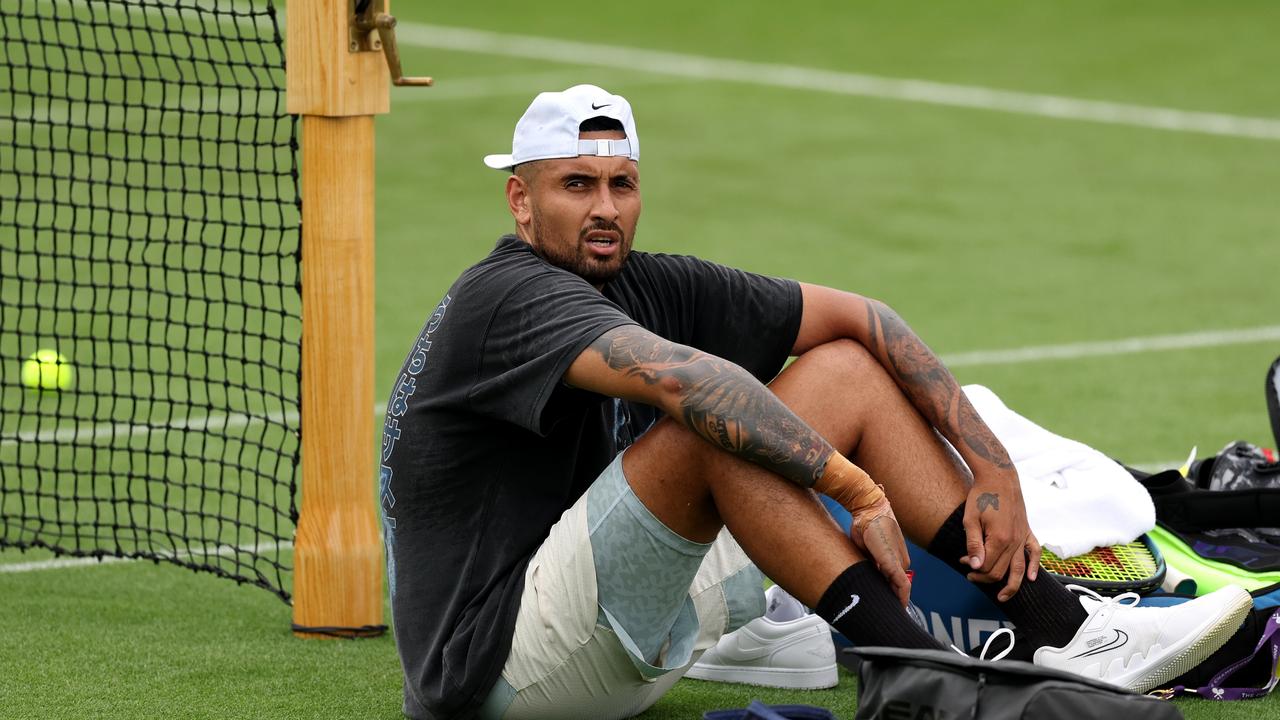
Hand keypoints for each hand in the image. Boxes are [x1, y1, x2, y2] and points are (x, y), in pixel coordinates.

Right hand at [849, 495, 911, 606]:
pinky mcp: (893, 562)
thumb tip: (867, 570)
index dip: (891, 591)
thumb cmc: (865, 522)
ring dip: (898, 599)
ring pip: (901, 586)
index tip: (887, 601)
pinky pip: (902, 584)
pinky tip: (900, 607)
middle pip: (898, 584)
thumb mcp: (864, 547)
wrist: (869, 509)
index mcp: (893, 556)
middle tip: (891, 612)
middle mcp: (899, 560)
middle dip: (894, 598)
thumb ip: (869, 560)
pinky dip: (901, 596)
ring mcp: (898, 561)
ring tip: (895, 613)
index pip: (895, 579)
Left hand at [959, 470, 1041, 601]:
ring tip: (1003, 596)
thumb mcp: (970, 520)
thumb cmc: (981, 497)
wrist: (999, 477)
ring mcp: (1022, 536)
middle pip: (1002, 570)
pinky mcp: (1027, 530)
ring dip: (1012, 584)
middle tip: (971, 576)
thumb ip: (973, 545)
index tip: (963, 565)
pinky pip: (1034, 551)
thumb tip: (975, 566)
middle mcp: (1014, 541)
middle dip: (986, 578)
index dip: (975, 571)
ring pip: (1020, 568)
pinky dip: (1034, 565)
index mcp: (999, 539)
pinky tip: (1031, 578)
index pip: (989, 567)